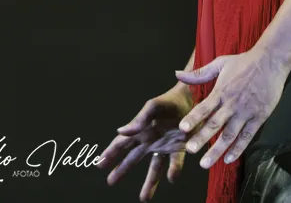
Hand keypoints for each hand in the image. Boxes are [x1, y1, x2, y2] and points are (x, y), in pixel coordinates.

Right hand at [96, 83, 192, 200]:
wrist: (192, 98)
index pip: (121, 144)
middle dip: (121, 170)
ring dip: (149, 183)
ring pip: (154, 168)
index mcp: (140, 130)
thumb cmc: (169, 101)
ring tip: (143, 199)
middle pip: (132, 159)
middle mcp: (150, 140)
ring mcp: (164, 145)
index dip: (109, 154)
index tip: (98, 164)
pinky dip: (173, 171)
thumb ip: (138, 120)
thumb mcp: (152, 108)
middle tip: (110, 181)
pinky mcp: (179, 148)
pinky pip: (175, 163)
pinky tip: (171, 179)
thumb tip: (119, 132)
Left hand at [174, 46, 288, 167]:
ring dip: (217, 150)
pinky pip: (247, 137)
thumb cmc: (244, 62)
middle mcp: (232, 104)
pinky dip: (238, 149)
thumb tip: (177, 74)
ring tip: (205, 163)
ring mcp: (246, 112)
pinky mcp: (259, 118)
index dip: (193, 118)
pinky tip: (228, 159)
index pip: (204, 107)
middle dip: (201, 138)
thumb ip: (199, 73)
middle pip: (214, 124)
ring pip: (229, 135)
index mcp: (221, 91)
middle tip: (190, 150)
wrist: (271, 62)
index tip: (182, 129)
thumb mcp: (220, 63)